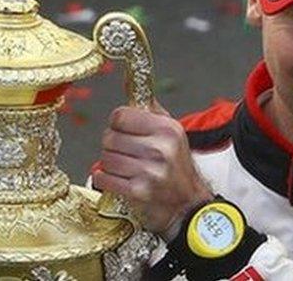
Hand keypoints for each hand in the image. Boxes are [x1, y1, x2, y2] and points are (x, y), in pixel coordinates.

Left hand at [92, 102, 212, 236]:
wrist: (188, 206)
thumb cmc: (177, 168)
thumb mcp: (173, 133)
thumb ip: (151, 111)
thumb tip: (131, 86)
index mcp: (167, 129)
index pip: (121, 115)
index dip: (116, 123)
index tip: (120, 129)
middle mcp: (160, 149)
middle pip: (110, 137)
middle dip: (111, 145)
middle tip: (122, 152)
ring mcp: (149, 171)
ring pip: (105, 158)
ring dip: (109, 164)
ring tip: (123, 167)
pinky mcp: (138, 191)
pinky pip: (104, 178)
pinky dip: (104, 179)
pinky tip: (116, 179)